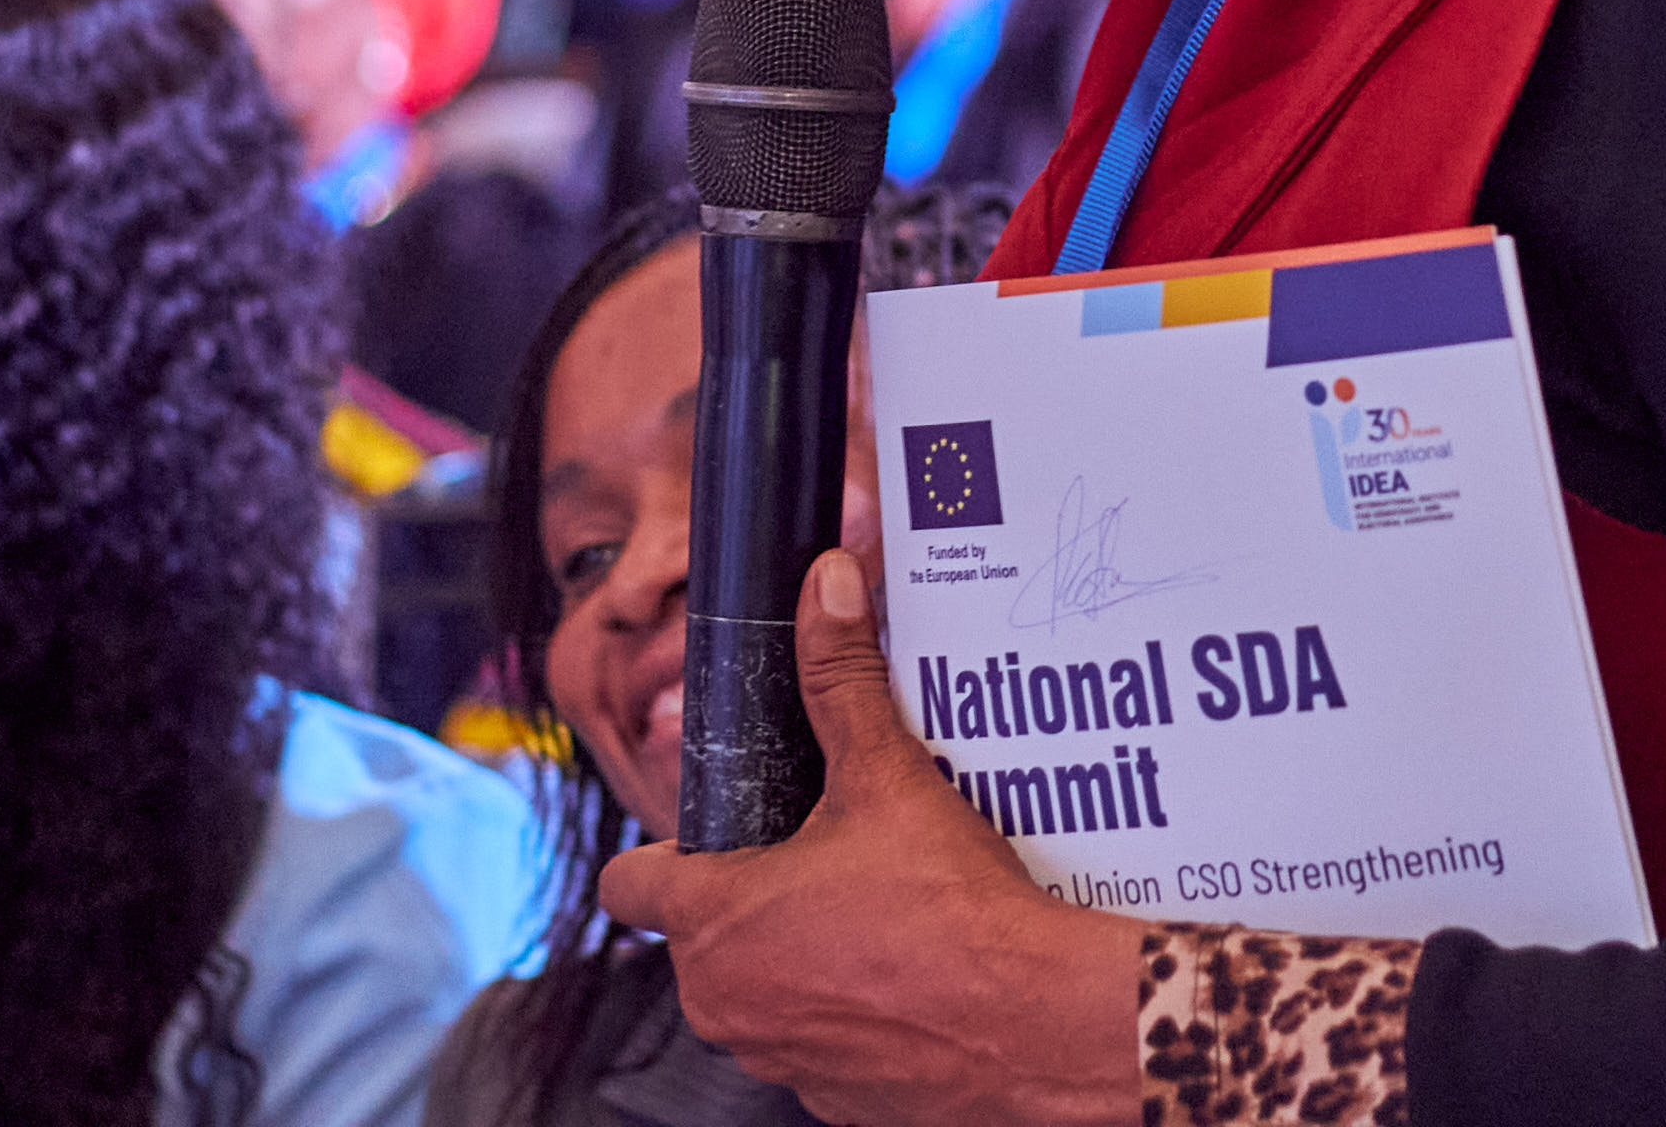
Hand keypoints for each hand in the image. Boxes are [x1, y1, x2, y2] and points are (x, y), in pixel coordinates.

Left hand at [598, 550, 1145, 1126]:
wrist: (1036, 1023)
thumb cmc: (952, 913)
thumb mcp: (887, 774)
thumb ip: (840, 677)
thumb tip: (825, 590)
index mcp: (716, 922)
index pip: (628, 885)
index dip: (663, 852)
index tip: (712, 834)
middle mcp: (725, 1002)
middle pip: (700, 936)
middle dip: (750, 895)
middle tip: (822, 853)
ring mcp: (774, 1060)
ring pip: (755, 992)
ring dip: (794, 954)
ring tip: (872, 905)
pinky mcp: (830, 1099)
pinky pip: (812, 1041)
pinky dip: (844, 1009)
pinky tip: (904, 968)